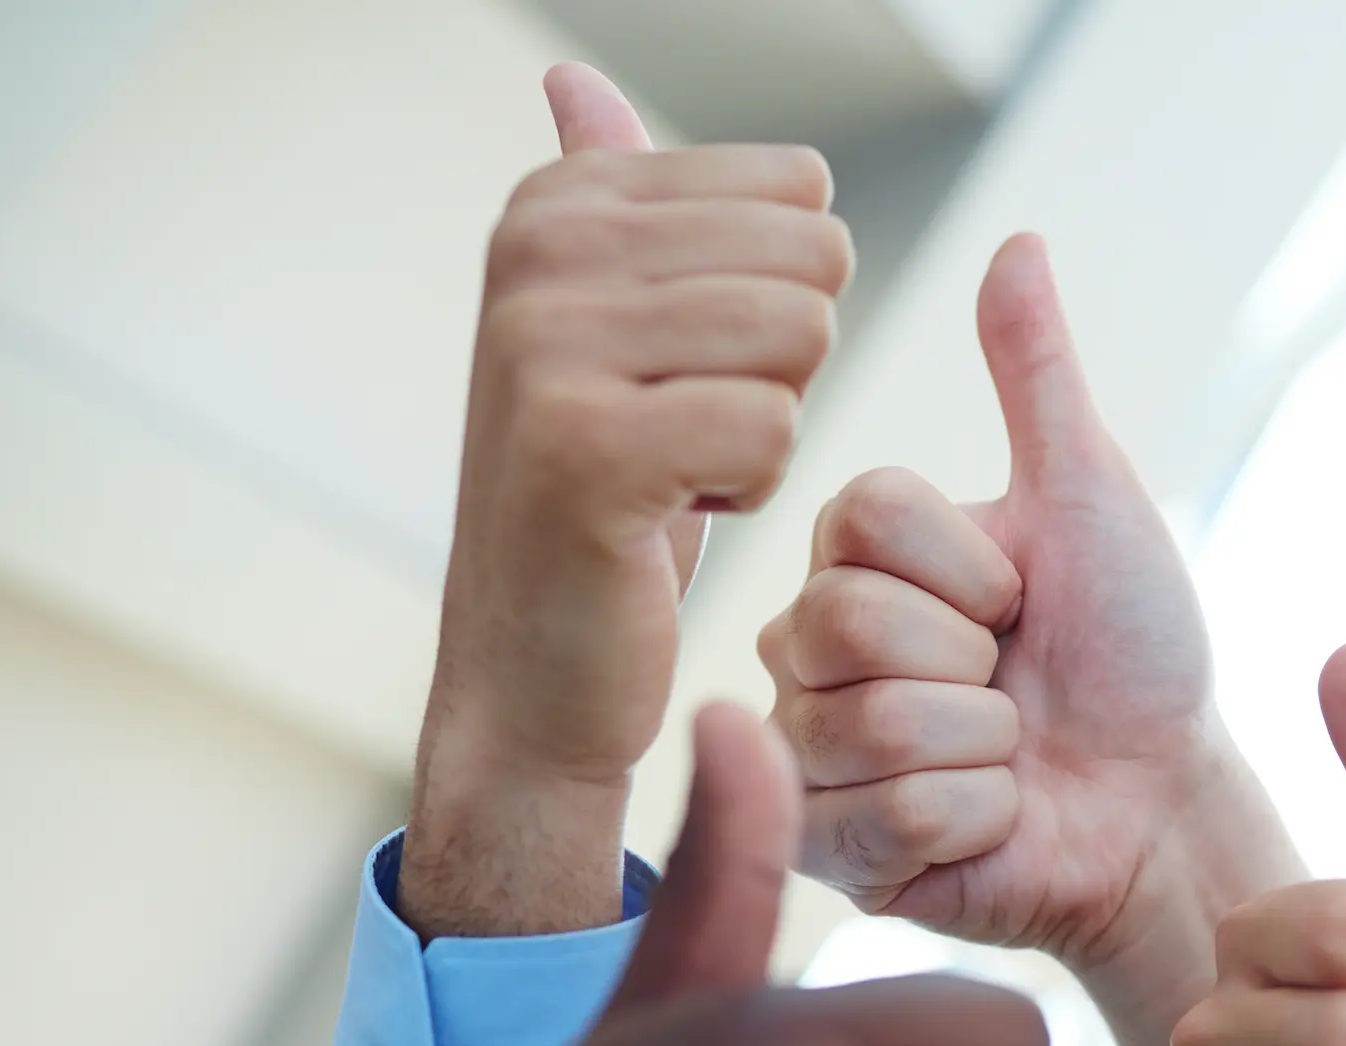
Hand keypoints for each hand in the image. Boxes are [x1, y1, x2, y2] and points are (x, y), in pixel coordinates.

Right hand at [404, 63, 853, 936]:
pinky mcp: (586, 448)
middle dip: (786, 364)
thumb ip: (605, 196)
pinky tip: (674, 515)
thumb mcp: (604, 329)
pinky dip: (754, 488)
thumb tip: (572, 77)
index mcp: (554, 203)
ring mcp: (547, 347)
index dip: (778, 300)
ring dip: (771, 426)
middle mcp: (538, 255)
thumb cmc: (602, 496)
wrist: (535, 667)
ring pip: (801, 339)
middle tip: (690, 430)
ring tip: (680, 469)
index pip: (797, 193)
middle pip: (811, 260)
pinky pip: (778, 426)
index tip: (682, 372)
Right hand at [761, 234, 1300, 1045]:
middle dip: (975, 662)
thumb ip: (1039, 378)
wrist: (1162, 802)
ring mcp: (809, 754)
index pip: (863, 520)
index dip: (972, 566)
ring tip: (1004, 754)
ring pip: (872, 725)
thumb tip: (1019, 241)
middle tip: (1011, 683)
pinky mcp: (828, 852)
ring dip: (985, 746)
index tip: (1018, 599)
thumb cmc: (1132, 654)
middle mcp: (807, 649)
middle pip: (845, 623)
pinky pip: (889, 817)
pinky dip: (978, 818)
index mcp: (855, 555)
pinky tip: (990, 818)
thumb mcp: (1091, 499)